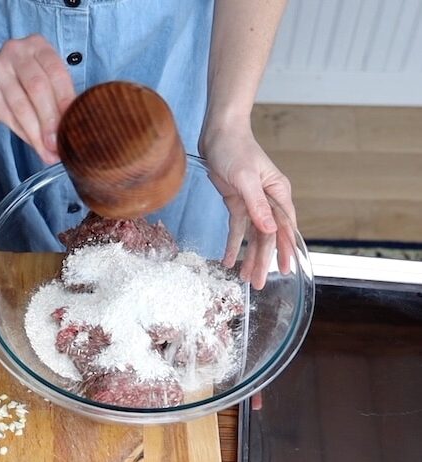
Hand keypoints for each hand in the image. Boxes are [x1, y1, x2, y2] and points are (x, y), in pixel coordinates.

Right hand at [0, 35, 75, 164]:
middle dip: (51, 121)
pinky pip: (9, 118)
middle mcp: (16, 52)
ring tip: (48, 152)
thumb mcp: (39, 79)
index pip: (57, 72)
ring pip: (22, 107)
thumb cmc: (17, 83)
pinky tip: (34, 146)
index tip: (75, 125)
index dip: (67, 101)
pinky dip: (24, 134)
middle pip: (38, 89)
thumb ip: (55, 97)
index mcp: (37, 46)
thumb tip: (72, 130)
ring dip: (37, 134)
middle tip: (59, 144)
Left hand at [199, 122, 296, 289]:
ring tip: (245, 279)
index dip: (285, 250)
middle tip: (260, 284)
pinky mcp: (237, 204)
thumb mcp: (246, 178)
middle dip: (264, 261)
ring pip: (253, 237)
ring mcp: (253, 203)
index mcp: (278, 194)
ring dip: (250, 257)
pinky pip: (237, 229)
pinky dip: (234, 244)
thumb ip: (258, 205)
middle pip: (268, 236)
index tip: (285, 270)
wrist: (218, 134)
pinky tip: (229, 260)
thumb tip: (270, 230)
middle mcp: (269, 201)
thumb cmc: (235, 149)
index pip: (284, 228)